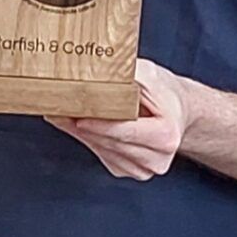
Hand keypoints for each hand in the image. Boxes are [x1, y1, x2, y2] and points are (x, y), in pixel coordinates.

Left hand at [49, 59, 187, 180]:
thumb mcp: (152, 76)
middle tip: (57, 107)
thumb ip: (129, 73)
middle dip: (82, 125)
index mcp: (166, 136)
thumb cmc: (166, 93)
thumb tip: (99, 66)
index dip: (99, 124)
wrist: (179, 112)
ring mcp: (143, 169)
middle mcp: (157, 159)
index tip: (76, 115)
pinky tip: (80, 123)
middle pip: (109, 142)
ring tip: (63, 112)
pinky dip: (89, 138)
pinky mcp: (130, 170)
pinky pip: (102, 155)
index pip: (124, 132)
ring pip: (102, 149)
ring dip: (80, 132)